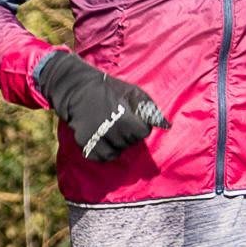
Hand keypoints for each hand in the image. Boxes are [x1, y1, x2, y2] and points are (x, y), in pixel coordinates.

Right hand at [37, 50, 165, 164]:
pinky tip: (103, 138)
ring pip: (116, 152)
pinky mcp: (85, 144)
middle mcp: (110, 131)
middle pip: (130, 143)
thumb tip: (167, 126)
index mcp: (124, 118)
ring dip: (117, 144)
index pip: (142, 133)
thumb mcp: (133, 93)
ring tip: (111, 129)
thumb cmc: (110, 90)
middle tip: (119, 121)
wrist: (78, 89)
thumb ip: (150, 109)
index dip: (139, 125)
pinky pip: (102, 157)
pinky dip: (105, 151)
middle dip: (128, 134)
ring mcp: (96, 139)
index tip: (132, 117)